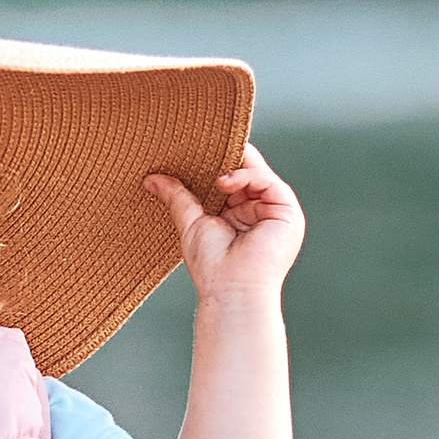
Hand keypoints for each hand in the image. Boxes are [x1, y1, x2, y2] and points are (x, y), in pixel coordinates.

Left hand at [143, 145, 303, 306]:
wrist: (230, 291)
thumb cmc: (212, 267)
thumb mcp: (191, 222)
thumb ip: (178, 196)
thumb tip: (151, 179)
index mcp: (240, 214)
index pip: (231, 179)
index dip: (216, 164)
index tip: (193, 151)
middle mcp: (260, 211)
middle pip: (246, 172)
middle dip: (225, 159)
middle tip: (200, 147)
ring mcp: (275, 211)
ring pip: (257, 172)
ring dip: (233, 166)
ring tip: (210, 172)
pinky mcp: (287, 212)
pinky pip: (267, 181)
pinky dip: (245, 176)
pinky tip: (222, 182)